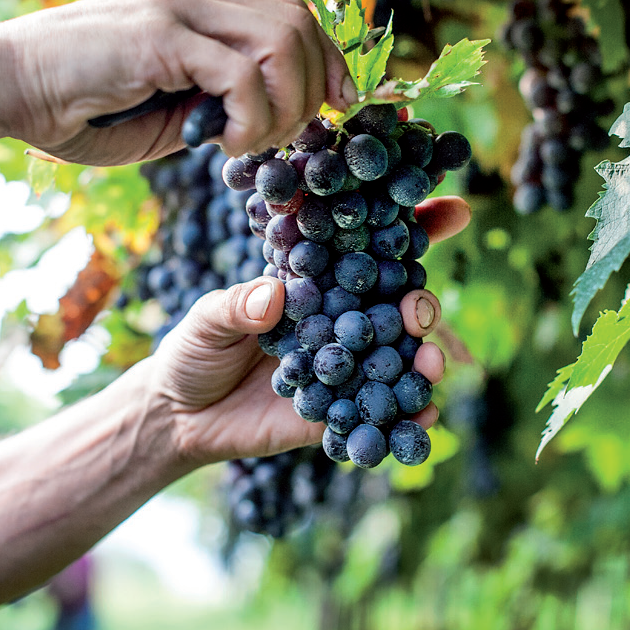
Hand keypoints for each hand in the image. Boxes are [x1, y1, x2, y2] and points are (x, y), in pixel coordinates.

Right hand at [0, 0, 355, 162]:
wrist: (4, 88)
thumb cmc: (81, 108)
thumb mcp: (169, 108)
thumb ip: (218, 103)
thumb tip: (267, 120)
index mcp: (199, 6)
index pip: (292, 16)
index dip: (329, 62)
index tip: (341, 106)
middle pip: (300, 24)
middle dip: (315, 89)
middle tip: (286, 136)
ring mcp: (177, 8)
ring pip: (283, 41)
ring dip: (284, 105)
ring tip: (249, 142)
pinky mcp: (159, 34)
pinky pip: (240, 75)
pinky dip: (250, 118)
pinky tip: (223, 144)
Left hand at [146, 196, 471, 463]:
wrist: (178, 418)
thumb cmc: (192, 351)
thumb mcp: (205, 319)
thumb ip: (235, 306)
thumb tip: (273, 297)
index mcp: (316, 287)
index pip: (367, 253)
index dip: (410, 231)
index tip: (452, 211)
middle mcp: (339, 326)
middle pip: (393, 310)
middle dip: (418, 305)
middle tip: (419, 308)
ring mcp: (343, 371)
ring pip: (394, 362)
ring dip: (420, 359)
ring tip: (429, 362)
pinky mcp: (335, 416)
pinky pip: (374, 416)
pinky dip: (404, 419)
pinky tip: (422, 419)